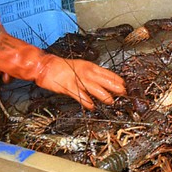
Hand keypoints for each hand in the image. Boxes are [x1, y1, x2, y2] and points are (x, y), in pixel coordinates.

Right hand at [0, 34, 125, 108]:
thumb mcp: (81, 67)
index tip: (125, 85)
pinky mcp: (68, 86)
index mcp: (89, 66)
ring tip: (111, 101)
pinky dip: (86, 101)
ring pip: (94, 88)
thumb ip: (93, 75)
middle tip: (123, 93)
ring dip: (103, 95)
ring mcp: (77, 79)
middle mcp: (85, 71)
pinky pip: (79, 95)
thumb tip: (105, 82)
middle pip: (103, 80)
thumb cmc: (63, 67)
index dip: (116, 80)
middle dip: (114, 87)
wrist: (46, 66)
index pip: (107, 73)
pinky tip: (92, 106)